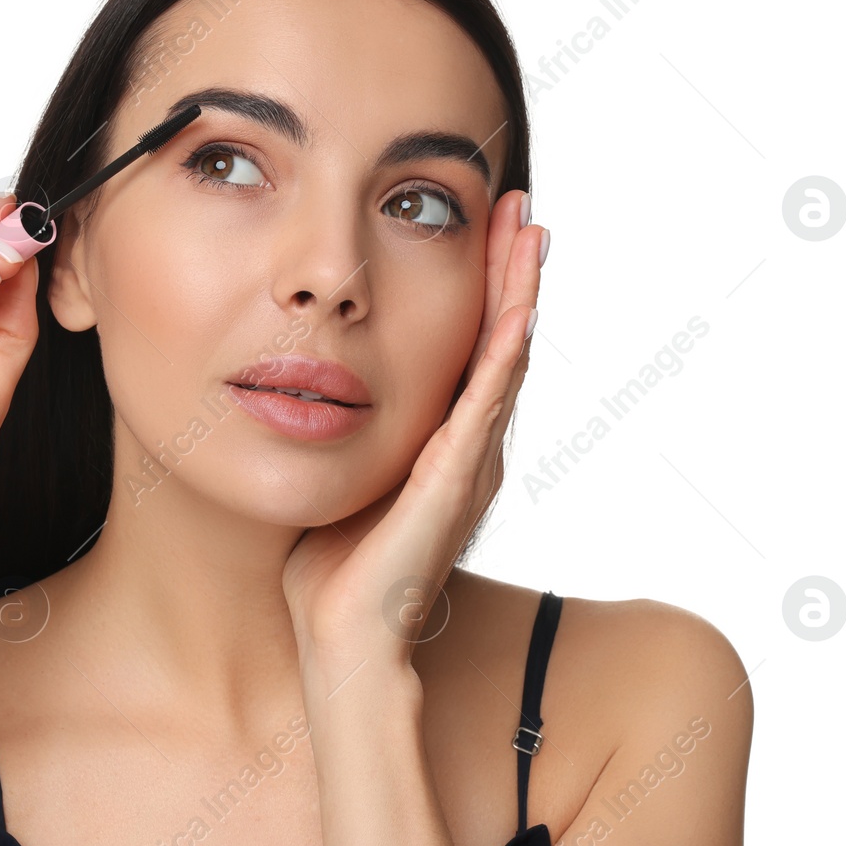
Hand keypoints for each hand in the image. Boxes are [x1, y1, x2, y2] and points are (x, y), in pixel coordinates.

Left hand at [281, 188, 545, 668]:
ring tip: (531, 232)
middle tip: (523, 206)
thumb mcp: (344, 474)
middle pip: (502, 340)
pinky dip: (504, 355)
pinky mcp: (455, 484)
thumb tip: (314, 384)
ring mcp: (469, 465)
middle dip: (512, 271)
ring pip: (506, 360)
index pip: (474, 348)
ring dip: (519, 294)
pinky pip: (487, 407)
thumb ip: (348, 431)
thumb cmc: (331, 568)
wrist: (341, 639)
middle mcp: (470, 450)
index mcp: (444, 445)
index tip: (486, 224)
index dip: (485, 286)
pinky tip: (517, 311)